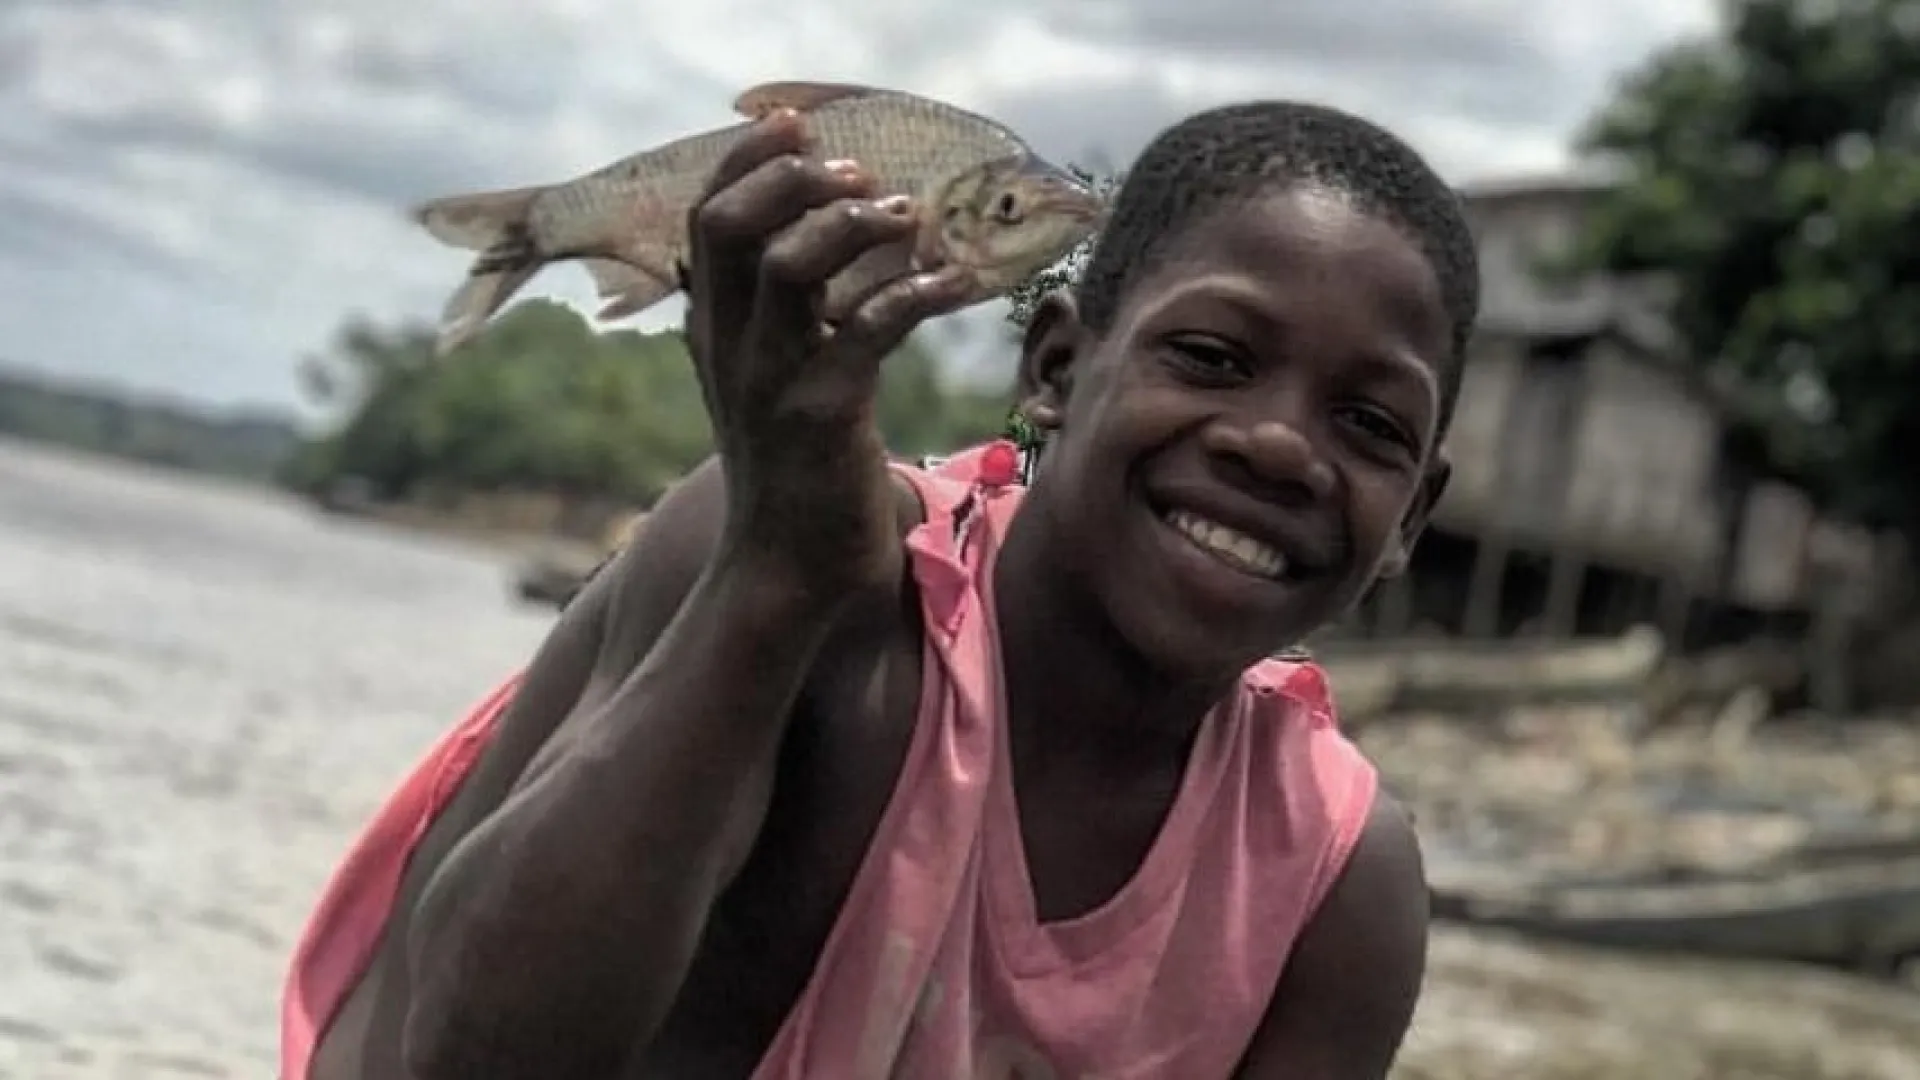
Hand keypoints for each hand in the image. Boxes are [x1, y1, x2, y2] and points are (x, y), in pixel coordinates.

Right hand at [683, 109, 971, 597]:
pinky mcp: (824, 417)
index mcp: (712, 333)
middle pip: (730, 226)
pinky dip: (917, 292)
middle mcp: (729, 349)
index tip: (795, 126)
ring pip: (789, 265)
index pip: (705, 219)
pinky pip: (870, 327)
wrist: (786, 573)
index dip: (747, 161)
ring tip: (907, 217)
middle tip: (857, 173)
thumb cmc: (794, 474)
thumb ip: (777, 322)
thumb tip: (821, 253)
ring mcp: (772, 381)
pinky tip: (955, 286)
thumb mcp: (768, 386)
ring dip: (854, 225)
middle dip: (793, 180)